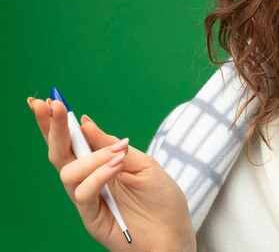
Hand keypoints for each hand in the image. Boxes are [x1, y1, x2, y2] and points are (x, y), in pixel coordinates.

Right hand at [27, 97, 195, 251]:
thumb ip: (112, 145)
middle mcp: (89, 181)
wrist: (175, 234)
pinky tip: (116, 166)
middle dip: (52, 128)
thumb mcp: (142, 163)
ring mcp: (88, 200)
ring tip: (118, 154)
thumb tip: (84, 122)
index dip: (55, 124)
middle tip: (51, 105)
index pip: (71, 142)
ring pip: (68, 173)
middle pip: (59, 154)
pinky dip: (98, 175)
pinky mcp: (91, 218)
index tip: (46, 100)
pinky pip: (83, 193)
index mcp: (100, 165)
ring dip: (91, 156)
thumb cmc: (162, 199)